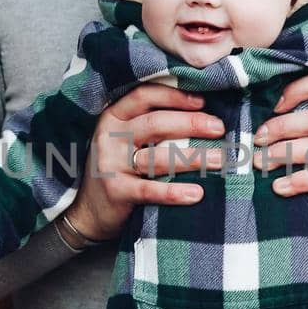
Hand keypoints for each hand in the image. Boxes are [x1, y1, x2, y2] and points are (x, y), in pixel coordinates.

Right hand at [65, 84, 224, 242]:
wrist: (88, 212)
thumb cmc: (119, 169)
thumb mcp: (126, 140)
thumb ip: (151, 125)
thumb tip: (201, 113)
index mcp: (114, 117)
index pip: (145, 96)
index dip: (175, 96)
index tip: (203, 101)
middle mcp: (110, 137)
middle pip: (155, 123)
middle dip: (191, 123)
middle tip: (219, 128)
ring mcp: (111, 164)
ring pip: (157, 157)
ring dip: (192, 158)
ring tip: (219, 159)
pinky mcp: (116, 191)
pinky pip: (149, 190)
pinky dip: (174, 192)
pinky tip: (197, 193)